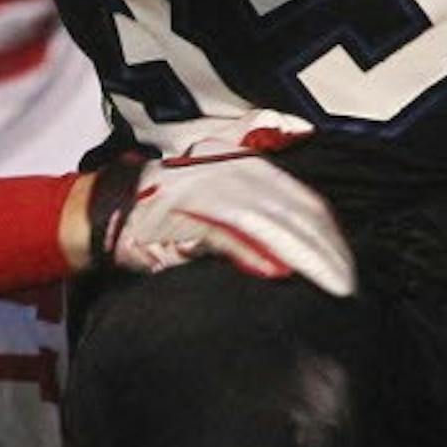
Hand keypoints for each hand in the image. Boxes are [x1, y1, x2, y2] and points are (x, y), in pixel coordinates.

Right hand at [90, 111, 354, 296]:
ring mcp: (202, 191)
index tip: (346, 263)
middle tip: (346, 282)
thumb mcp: (211, 194)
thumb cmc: (158, 210)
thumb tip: (292, 251)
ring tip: (327, 281)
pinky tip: (276, 271)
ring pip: (267, 221)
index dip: (327, 231)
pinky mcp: (179, 216)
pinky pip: (225, 234)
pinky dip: (252, 254)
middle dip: (324, 248)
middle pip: (290, 210)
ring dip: (301, 254)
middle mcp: (224, 171)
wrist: (100, 209)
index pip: (297, 198)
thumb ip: (251, 211)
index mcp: (238, 164)